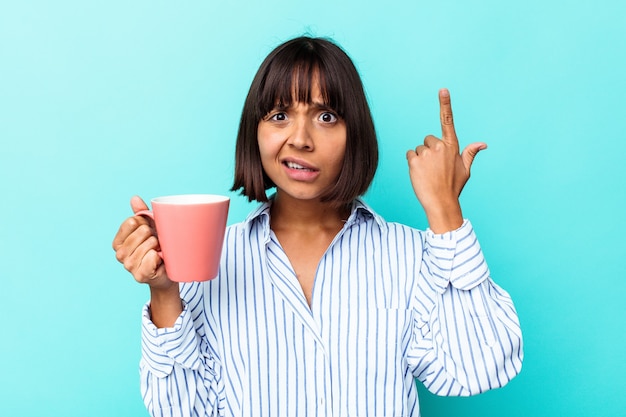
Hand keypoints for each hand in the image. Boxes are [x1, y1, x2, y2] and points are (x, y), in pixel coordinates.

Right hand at [112, 196, 172, 289]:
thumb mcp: (150, 228)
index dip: (145, 222)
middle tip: (157, 243)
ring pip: (149, 244)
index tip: (150, 229)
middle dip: (154, 234)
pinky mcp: (140, 275)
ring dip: (159, 246)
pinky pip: (152, 257)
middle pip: (142, 231)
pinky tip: (159, 261)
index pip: (131, 221)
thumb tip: (134, 198)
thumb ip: (141, 213)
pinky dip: (159, 257)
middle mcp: (120, 254)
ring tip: (159, 251)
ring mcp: (129, 266)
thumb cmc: (157, 248)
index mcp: (118, 241)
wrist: (168, 272)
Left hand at [406, 89, 485, 232]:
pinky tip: (420, 175)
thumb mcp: (465, 170)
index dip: (445, 104)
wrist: (441, 203)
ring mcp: (427, 154)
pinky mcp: (415, 161)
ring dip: (420, 159)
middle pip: (428, 140)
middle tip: (435, 168)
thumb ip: (470, 153)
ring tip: (428, 174)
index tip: (443, 90)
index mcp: (452, 146)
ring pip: (418, 149)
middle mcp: (440, 147)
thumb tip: (483, 143)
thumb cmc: (453, 187)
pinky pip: (410, 156)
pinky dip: (412, 164)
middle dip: (429, 151)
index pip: (448, 121)